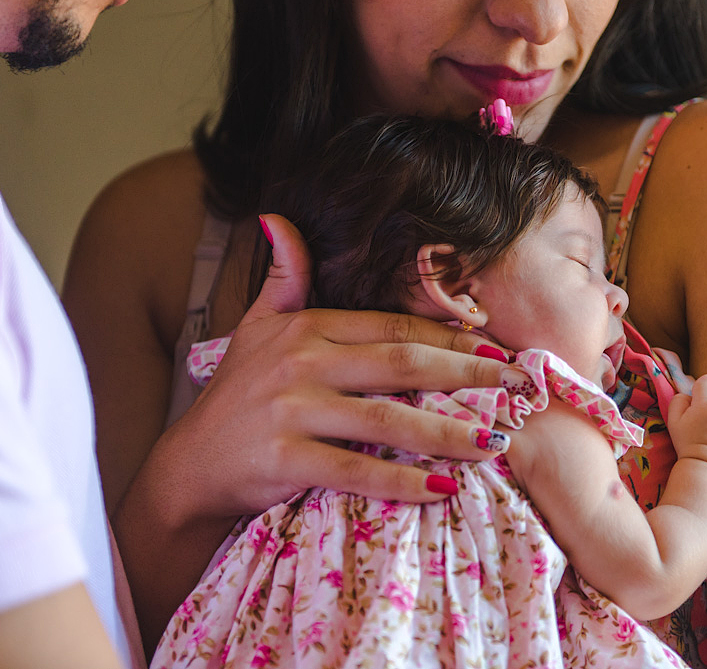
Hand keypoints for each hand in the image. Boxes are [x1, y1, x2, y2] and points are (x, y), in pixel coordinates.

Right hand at [160, 214, 512, 519]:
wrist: (187, 468)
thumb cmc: (234, 397)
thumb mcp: (255, 327)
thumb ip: (282, 276)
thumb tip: (278, 217)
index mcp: (306, 328)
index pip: (393, 328)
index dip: (452, 337)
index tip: (500, 349)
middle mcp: (301, 363)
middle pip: (402, 364)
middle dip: (468, 375)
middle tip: (519, 388)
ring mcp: (291, 411)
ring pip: (387, 419)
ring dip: (448, 432)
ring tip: (495, 442)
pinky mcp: (283, 459)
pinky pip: (355, 470)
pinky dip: (401, 481)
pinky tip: (442, 488)